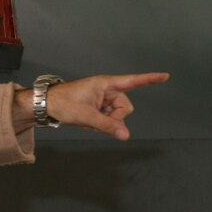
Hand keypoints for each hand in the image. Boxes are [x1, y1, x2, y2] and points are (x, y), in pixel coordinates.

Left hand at [26, 73, 168, 140]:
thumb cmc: (63, 103)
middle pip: (125, 106)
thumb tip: (126, 135)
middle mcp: (106, 89)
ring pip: (117, 114)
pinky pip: (108, 116)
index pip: (132, 81)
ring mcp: (102, 97)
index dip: (149, 79)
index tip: (165, 76)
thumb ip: (108, 125)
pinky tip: (87, 120)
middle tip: (97, 120)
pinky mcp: (98, 104)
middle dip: (115, 117)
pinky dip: (100, 121)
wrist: (45, 104)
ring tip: (88, 119)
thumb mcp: (86, 116)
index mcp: (105, 84)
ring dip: (106, 120)